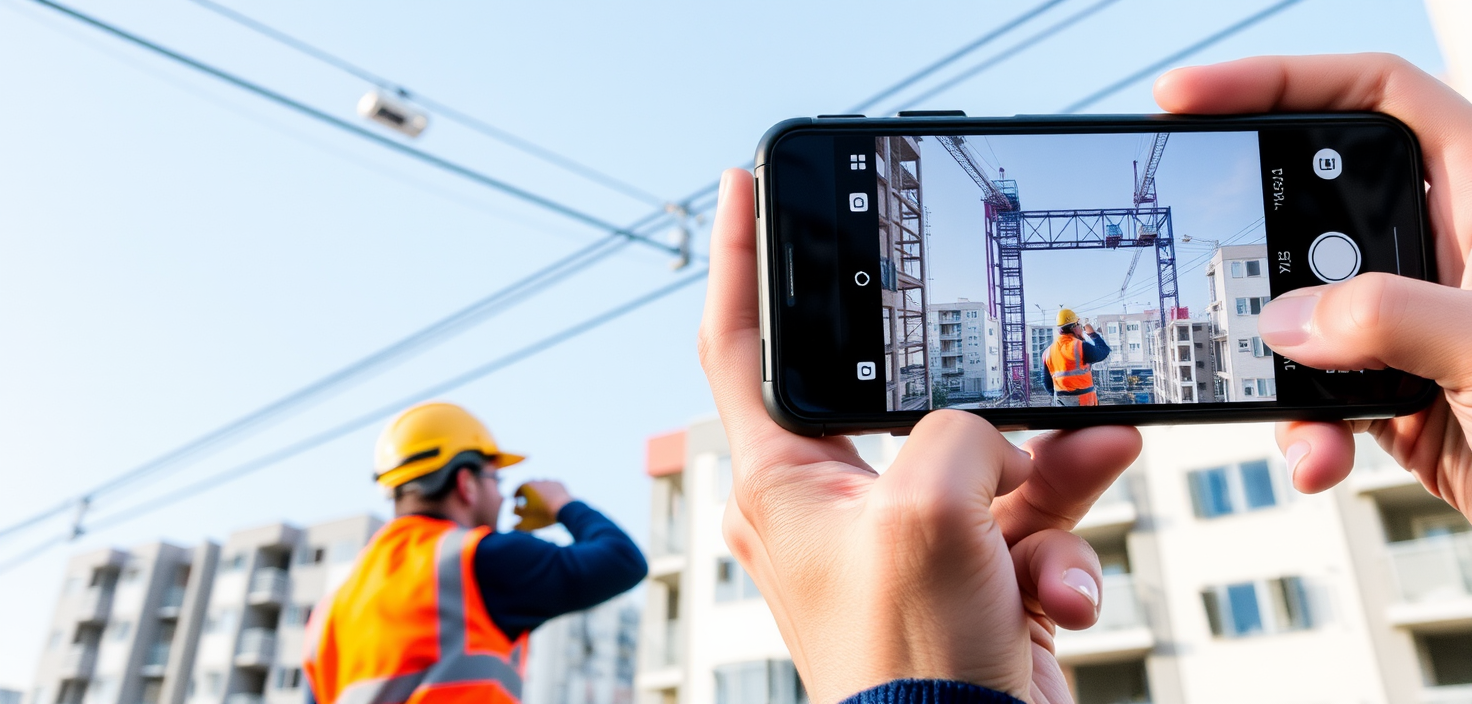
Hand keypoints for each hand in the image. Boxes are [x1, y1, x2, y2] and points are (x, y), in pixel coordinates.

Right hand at [518, 480, 572, 517]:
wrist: (564, 509)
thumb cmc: (542, 515)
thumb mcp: (526, 521)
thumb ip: (517, 519)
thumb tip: (514, 516)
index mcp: (526, 486)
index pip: (518, 489)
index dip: (516, 495)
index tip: (516, 500)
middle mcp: (537, 480)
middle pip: (530, 486)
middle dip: (527, 494)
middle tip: (527, 502)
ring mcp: (549, 481)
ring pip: (542, 487)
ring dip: (539, 494)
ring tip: (540, 503)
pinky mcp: (560, 484)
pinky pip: (552, 489)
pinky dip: (550, 494)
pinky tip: (551, 502)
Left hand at [698, 168, 1141, 702]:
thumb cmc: (908, 666)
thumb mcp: (930, 511)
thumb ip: (955, 433)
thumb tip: (986, 440)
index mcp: (781, 479)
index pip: (740, 344)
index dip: (739, 261)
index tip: (740, 190)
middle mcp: (834, 504)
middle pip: (898, 396)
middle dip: (973, 386)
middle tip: (1004, 340)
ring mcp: (905, 540)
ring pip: (985, 455)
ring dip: (1050, 462)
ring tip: (1101, 443)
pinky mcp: (966, 573)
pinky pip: (1025, 516)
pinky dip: (1060, 538)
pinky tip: (1066, 584)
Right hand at [1155, 53, 1471, 517]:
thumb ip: (1396, 316)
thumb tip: (1295, 317)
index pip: (1377, 96)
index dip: (1281, 79)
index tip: (1190, 97)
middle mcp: (1446, 251)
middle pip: (1316, 206)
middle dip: (1252, 243)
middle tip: (1195, 249)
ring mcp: (1415, 322)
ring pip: (1302, 316)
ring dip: (1274, 367)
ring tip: (1279, 401)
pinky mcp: (1397, 392)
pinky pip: (1318, 396)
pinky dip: (1304, 430)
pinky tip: (1320, 455)